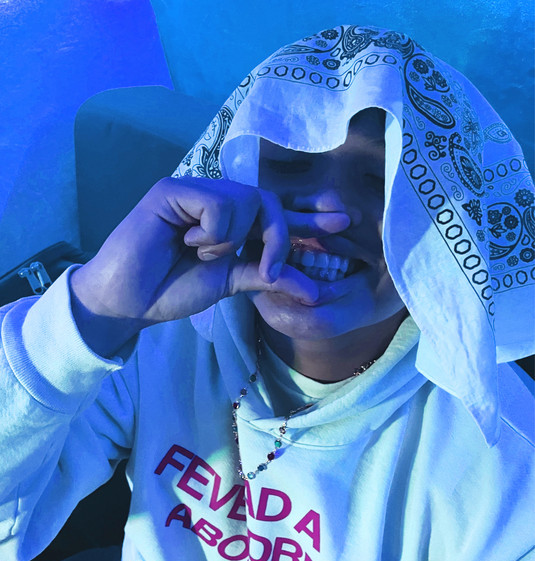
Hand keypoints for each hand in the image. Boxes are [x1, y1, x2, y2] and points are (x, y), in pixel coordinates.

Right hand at [70, 177, 349, 355]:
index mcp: (231, 223)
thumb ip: (267, 278)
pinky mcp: (174, 189)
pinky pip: (219, 204)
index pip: (275, 213)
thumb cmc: (172, 289)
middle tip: (270, 268)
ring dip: (234, 238)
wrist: (129, 300)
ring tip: (203, 253)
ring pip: (246, 200)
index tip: (343, 222)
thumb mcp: (229, 283)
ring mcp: (195, 191)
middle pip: (269, 201)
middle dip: (280, 234)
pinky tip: (187, 242)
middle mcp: (216, 201)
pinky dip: (212, 232)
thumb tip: (315, 290)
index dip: (307, 217)